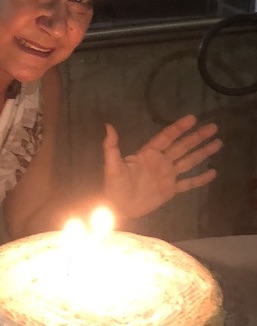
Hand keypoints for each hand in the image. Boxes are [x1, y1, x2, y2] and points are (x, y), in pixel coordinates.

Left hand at [102, 114, 221, 219]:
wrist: (118, 207)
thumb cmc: (114, 185)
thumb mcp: (112, 165)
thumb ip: (111, 146)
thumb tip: (108, 126)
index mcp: (149, 154)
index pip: (167, 137)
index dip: (179, 128)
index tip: (192, 118)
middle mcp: (161, 162)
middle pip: (183, 146)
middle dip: (198, 137)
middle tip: (213, 127)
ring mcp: (167, 175)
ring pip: (189, 161)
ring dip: (203, 153)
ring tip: (218, 143)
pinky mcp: (170, 190)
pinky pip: (188, 183)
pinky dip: (200, 179)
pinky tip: (213, 172)